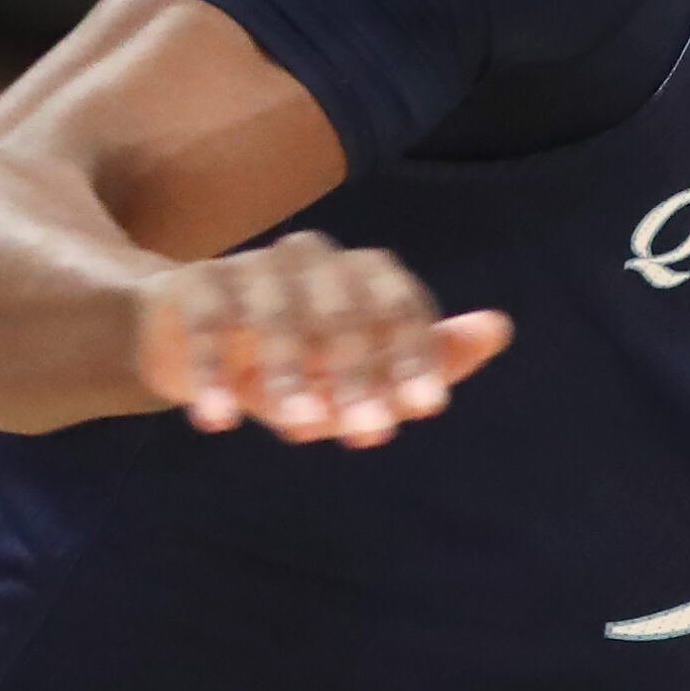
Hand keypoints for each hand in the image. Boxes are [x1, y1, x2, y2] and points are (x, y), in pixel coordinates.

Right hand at [133, 230, 512, 446]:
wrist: (188, 340)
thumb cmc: (298, 358)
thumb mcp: (363, 369)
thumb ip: (431, 356)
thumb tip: (500, 327)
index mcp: (366, 273)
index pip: (401, 309)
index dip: (416, 357)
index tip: (423, 407)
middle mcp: (316, 258)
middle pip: (345, 314)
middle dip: (361, 376)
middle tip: (368, 431)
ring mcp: (253, 266)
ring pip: (280, 315)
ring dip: (292, 375)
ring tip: (302, 427)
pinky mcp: (197, 284)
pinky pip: (208, 323)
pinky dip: (214, 370)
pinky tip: (218, 419)